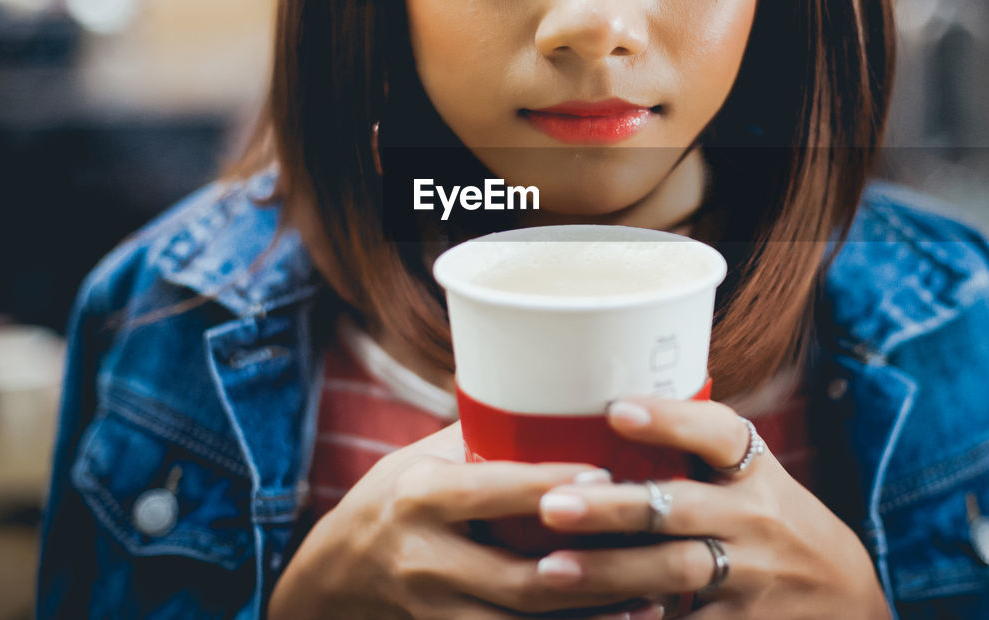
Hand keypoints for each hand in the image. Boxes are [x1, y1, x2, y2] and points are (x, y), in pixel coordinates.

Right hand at [268, 420, 672, 619]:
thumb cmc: (393, 498)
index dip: (551, 485)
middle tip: (653, 545)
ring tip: (657, 602)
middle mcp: (425, 559)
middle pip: (522, 576)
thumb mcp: (422, 458)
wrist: (332, 577)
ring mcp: (436, 611)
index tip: (609, 471)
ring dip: (593, 619)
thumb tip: (564, 392)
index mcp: (421, 497)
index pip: (493, 491)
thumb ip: (485, 438)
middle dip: (594, 568)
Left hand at [530, 398, 891, 618]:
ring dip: (611, 572)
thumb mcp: (755, 479)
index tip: (614, 409)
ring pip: (676, 572)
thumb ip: (698, 452)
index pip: (718, 433)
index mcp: (755, 471)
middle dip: (614, 507)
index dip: (669, 420)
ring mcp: (751, 577)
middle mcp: (756, 519)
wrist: (848, 601)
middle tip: (553, 503)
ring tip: (551, 570)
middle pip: (680, 508)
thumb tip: (605, 408)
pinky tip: (587, 617)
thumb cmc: (774, 524)